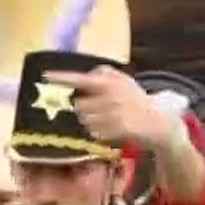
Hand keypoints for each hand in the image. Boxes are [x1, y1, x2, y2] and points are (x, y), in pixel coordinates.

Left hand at [45, 66, 177, 149]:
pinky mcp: (118, 129)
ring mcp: (115, 113)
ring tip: (108, 119)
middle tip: (100, 110)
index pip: (82, 79)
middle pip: (79, 105)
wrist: (158, 123)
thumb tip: (89, 72)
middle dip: (85, 109)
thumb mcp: (124, 82)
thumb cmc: (136, 101)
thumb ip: (106, 74)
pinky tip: (112, 129)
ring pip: (85, 120)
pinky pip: (95, 132)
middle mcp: (112, 96)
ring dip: (91, 121)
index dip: (63, 78)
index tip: (45, 76)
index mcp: (112, 82)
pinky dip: (99, 132)